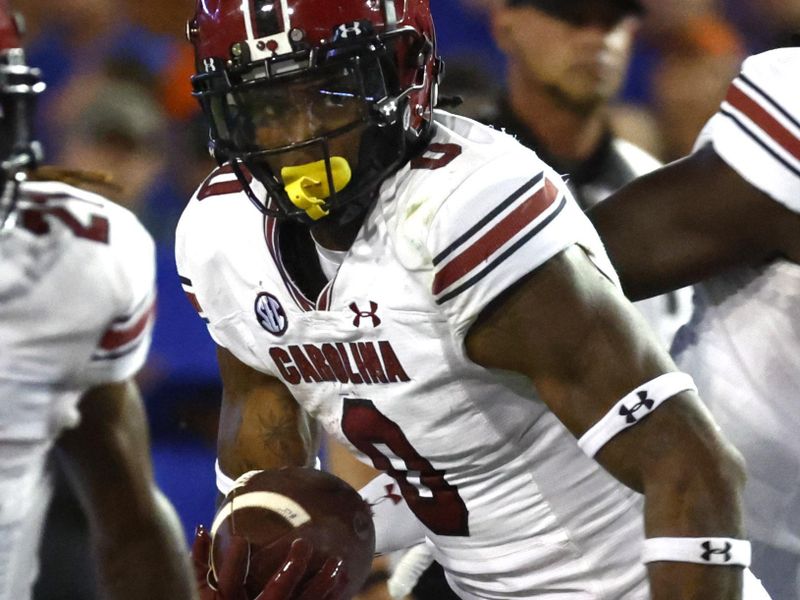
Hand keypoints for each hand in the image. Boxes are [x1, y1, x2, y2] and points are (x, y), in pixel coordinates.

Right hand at [192, 525, 348, 599]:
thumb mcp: (200, 590)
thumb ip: (197, 563)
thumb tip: (200, 529)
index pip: (231, 583)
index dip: (234, 563)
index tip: (241, 538)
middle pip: (275, 594)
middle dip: (291, 570)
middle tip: (302, 543)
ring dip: (321, 584)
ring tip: (337, 562)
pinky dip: (331, 597)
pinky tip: (343, 580)